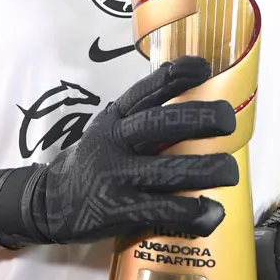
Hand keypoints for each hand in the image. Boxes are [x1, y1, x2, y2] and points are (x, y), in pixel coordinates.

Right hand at [0, 56, 239, 247]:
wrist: (48, 203)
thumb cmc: (93, 163)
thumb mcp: (108, 131)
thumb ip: (140, 120)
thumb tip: (195, 106)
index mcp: (114, 119)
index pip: (146, 91)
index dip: (176, 77)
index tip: (205, 67)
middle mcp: (114, 142)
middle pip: (160, 124)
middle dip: (200, 119)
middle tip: (228, 119)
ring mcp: (115, 177)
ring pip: (169, 169)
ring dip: (206, 169)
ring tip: (230, 170)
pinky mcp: (118, 211)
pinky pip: (163, 210)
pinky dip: (193, 212)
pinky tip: (214, 212)